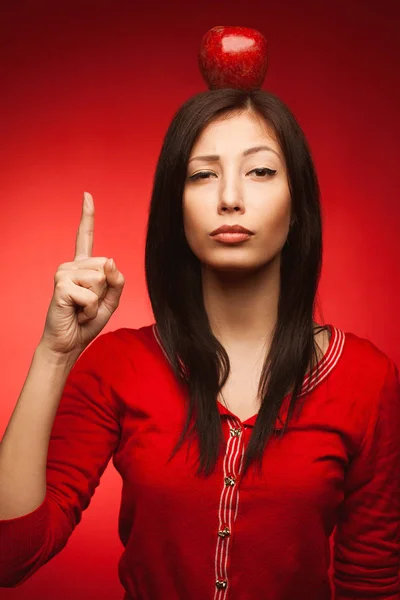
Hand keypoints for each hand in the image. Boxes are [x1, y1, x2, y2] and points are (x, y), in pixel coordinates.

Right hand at [39, 192, 124, 355]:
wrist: (68, 342)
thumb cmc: (87, 321)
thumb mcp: (111, 300)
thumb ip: (117, 281)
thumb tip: (109, 261)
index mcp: (83, 266)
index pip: (86, 236)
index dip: (87, 216)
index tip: (87, 195)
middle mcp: (71, 265)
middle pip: (106, 267)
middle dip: (105, 292)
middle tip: (88, 305)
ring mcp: (64, 273)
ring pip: (101, 280)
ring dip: (97, 303)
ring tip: (82, 309)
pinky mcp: (61, 286)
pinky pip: (92, 296)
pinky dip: (90, 311)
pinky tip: (77, 313)